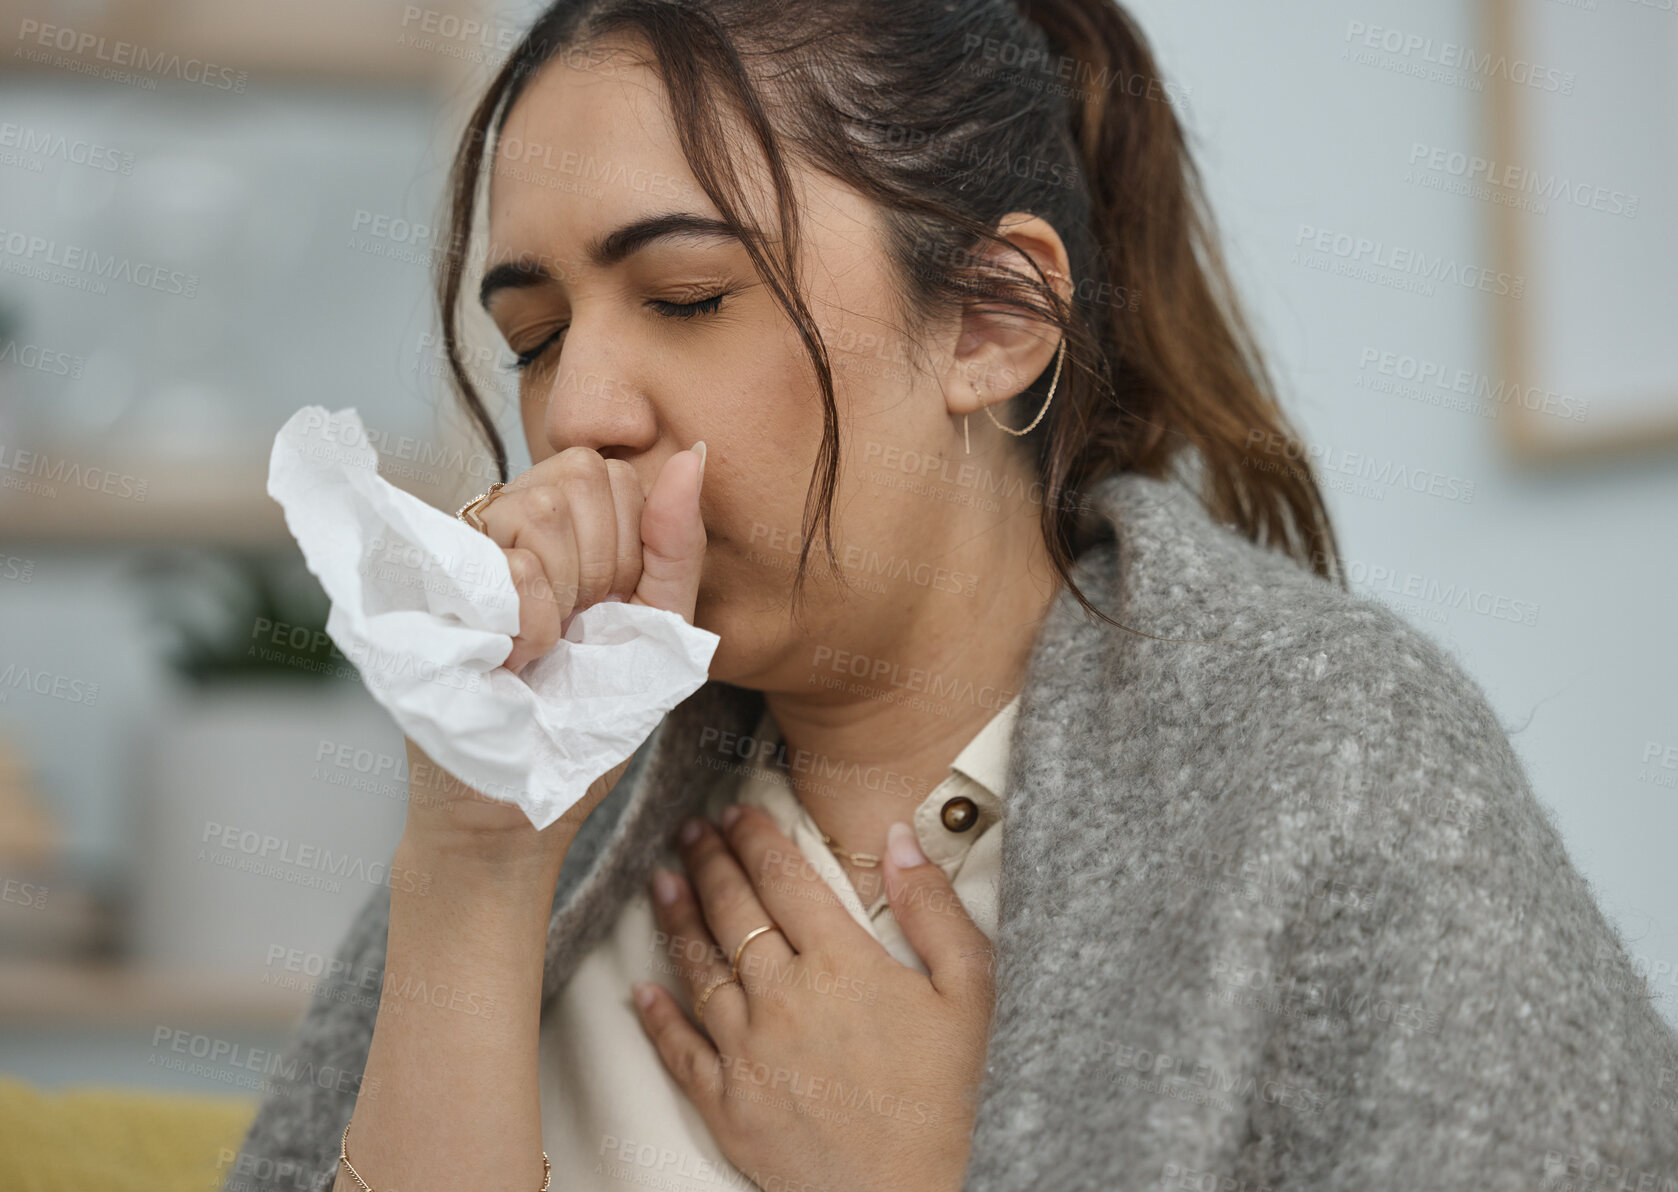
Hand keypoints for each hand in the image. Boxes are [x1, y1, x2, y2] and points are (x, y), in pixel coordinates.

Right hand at [402, 443, 708, 856]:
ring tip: (540, 647)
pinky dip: (532, 623)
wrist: (512, 807)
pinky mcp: (426, 583)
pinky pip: (509, 563)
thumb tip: (692, 455)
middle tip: (574, 630)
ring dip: (564, 596)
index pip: (610, 468)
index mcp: (558, 527)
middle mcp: (499, 521)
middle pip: (580, 474)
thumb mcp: (656, 631)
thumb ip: (676, 546)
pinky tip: (513, 661)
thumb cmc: (583, 724)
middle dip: (602, 564)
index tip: (609, 609)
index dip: (629, 543)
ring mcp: (457, 547)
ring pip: (540, 510)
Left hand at [632, 807, 994, 1191]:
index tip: (737, 811)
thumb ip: (934, 910)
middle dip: (709, 861)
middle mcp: (783, 998)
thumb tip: (899, 838)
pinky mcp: (727, 1106)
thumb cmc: (953, 1100)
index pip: (785, 878)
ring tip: (662, 881)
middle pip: (732, 910)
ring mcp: (748, 1053)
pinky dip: (655, 1016)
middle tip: (692, 831)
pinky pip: (678, 1050)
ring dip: (677, 917)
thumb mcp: (971, 994)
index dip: (756, 837)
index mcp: (842, 964)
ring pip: (697, 968)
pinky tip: (640, 989)